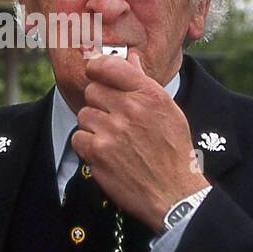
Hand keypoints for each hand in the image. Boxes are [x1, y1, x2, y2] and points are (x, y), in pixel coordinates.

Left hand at [70, 50, 208, 231]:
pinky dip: (87, 146)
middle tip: (113, 119)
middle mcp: (130, 109)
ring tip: (113, 140)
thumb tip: (130, 58)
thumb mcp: (168, 110)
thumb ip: (144, 83)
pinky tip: (106, 153)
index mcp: (149, 94)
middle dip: (99, 103)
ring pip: (84, 114)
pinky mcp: (98, 152)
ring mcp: (112, 131)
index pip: (110, 65)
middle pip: (92, 90)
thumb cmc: (173, 152)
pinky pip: (78, 137)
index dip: (97, 67)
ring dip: (94, 126)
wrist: (174, 193)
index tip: (96, 73)